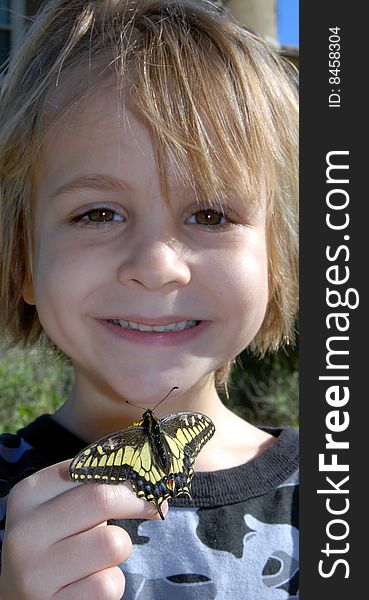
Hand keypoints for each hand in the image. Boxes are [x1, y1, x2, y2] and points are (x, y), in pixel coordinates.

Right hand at [0, 459, 166, 598]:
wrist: (22, 598)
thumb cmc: (54, 543)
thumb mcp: (60, 507)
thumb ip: (92, 486)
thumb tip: (150, 479)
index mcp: (27, 495)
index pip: (90, 468)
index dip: (126, 472)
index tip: (144, 479)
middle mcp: (25, 532)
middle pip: (102, 499)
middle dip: (137, 502)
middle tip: (153, 506)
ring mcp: (35, 573)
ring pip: (113, 543)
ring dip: (121, 548)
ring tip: (102, 555)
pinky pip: (109, 585)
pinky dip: (111, 582)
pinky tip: (91, 583)